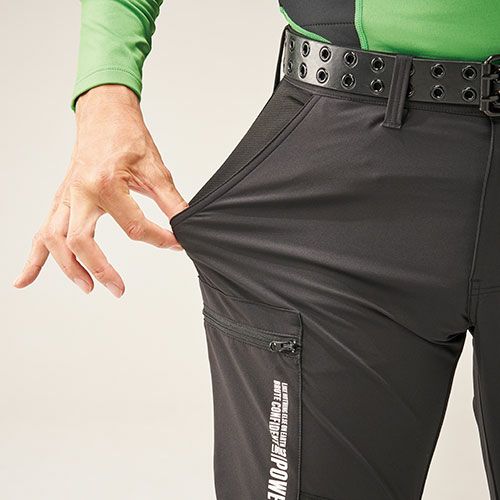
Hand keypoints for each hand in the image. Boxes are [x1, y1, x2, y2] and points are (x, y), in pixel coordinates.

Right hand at [13, 85, 187, 297]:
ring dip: (68, 268)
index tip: (175, 245)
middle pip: (81, 242)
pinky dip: (34, 257)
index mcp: (104, 184)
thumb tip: (185, 226)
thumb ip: (172, 202)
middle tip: (119, 289)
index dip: (159, 240)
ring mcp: (65, 196)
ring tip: (87, 287)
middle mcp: (78, 192)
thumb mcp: (155, 169)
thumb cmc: (127, 136)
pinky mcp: (60, 199)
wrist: (105, 114)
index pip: (134, 227)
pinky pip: (42, 230)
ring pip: (55, 240)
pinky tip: (24, 279)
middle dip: (100, 269)